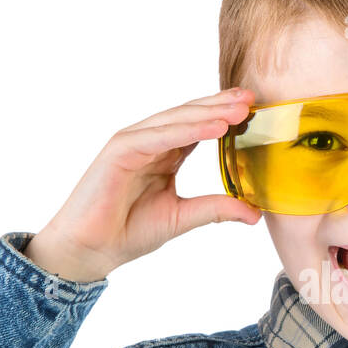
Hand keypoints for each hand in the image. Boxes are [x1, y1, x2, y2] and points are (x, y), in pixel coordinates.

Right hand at [24, 88, 260, 281]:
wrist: (91, 249)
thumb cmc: (129, 231)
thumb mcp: (183, 216)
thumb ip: (216, 208)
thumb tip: (255, 213)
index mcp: (165, 154)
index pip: (199, 128)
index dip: (225, 116)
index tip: (254, 110)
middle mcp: (149, 143)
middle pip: (190, 116)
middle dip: (221, 105)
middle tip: (252, 98)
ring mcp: (133, 143)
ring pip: (176, 121)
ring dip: (209, 113)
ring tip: (239, 109)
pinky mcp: (119, 150)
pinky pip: (158, 136)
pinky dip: (186, 130)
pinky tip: (213, 127)